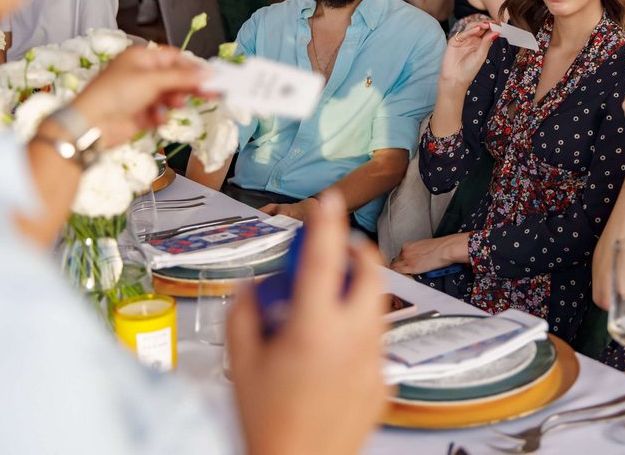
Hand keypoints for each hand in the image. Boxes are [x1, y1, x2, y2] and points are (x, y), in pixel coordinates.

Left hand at [68, 46, 206, 147]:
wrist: (92, 124)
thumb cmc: (115, 94)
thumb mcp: (152, 80)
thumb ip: (183, 77)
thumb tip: (208, 72)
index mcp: (141, 58)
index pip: (174, 57)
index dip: (192, 66)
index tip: (210, 76)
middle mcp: (141, 74)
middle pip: (174, 77)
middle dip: (188, 85)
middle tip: (209, 92)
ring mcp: (141, 94)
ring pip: (169, 96)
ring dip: (174, 101)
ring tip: (174, 105)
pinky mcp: (140, 114)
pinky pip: (160, 112)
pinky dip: (161, 115)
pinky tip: (156, 117)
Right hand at [228, 192, 388, 454]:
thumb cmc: (266, 423)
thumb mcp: (240, 364)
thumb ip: (244, 314)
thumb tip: (253, 284)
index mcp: (315, 329)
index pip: (325, 259)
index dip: (327, 223)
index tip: (328, 200)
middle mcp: (353, 340)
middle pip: (371, 275)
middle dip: (357, 252)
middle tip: (337, 248)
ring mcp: (374, 361)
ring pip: (377, 307)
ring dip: (358, 292)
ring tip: (327, 303)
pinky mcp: (384, 382)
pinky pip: (375, 343)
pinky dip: (357, 333)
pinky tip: (331, 352)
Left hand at [390, 234, 467, 274]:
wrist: (445, 248)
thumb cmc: (440, 247)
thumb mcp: (424, 247)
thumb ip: (416, 252)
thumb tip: (416, 258)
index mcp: (408, 246)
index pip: (398, 256)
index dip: (400, 262)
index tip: (402, 266)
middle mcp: (405, 252)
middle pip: (395, 262)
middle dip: (398, 268)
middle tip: (403, 274)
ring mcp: (407, 259)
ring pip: (395, 268)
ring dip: (398, 273)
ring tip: (403, 278)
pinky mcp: (412, 267)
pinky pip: (398, 273)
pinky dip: (398, 277)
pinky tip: (401, 280)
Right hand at [440, 21, 496, 89]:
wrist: (456, 78)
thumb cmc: (469, 69)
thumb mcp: (481, 55)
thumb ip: (487, 43)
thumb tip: (497, 32)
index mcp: (480, 43)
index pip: (487, 32)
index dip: (493, 28)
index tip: (500, 25)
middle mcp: (472, 39)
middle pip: (479, 27)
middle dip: (487, 24)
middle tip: (494, 23)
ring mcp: (463, 39)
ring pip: (471, 27)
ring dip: (479, 24)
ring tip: (487, 24)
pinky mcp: (455, 40)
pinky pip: (463, 33)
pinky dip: (470, 30)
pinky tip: (477, 29)